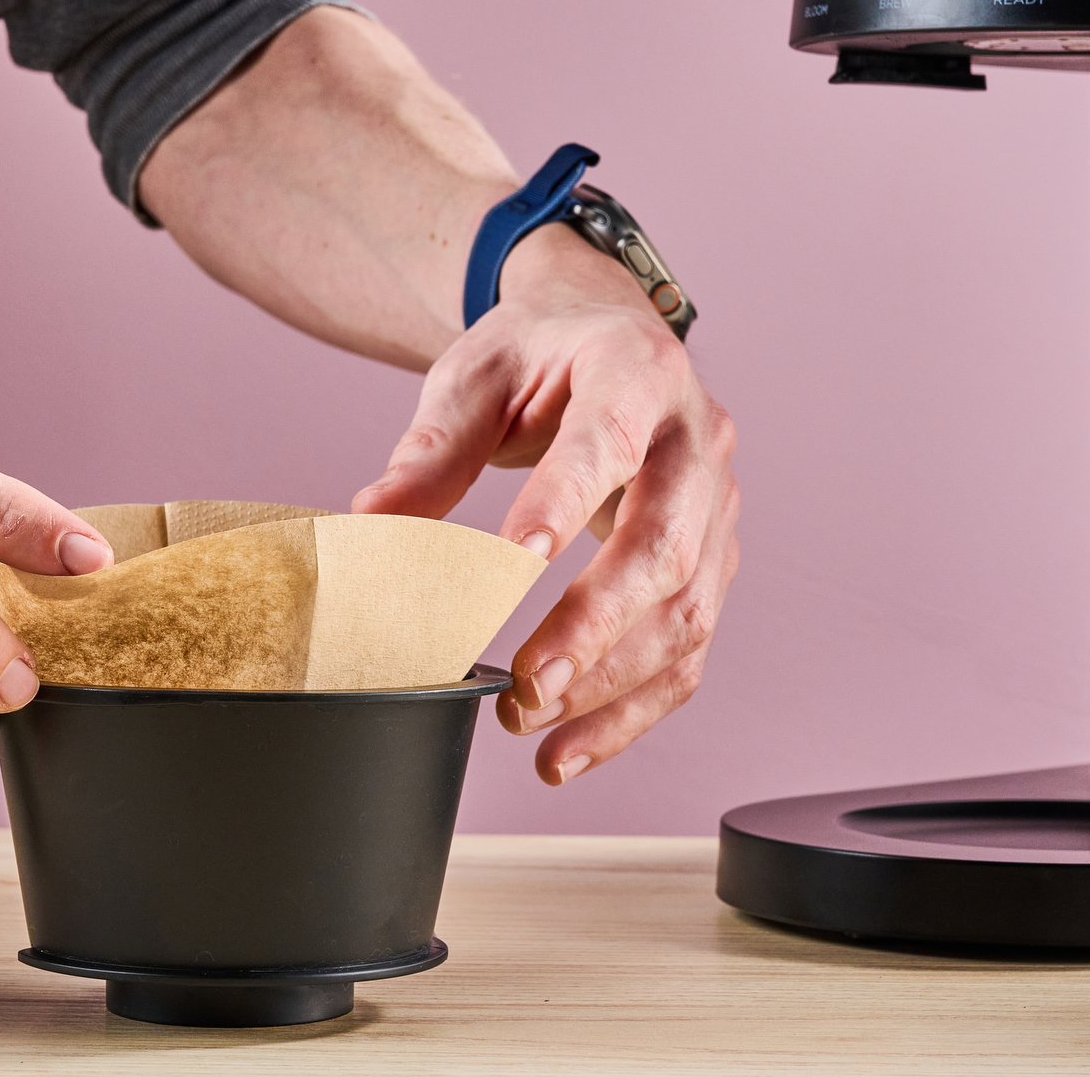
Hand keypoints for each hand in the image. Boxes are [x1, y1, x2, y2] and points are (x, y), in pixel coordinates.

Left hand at [354, 225, 739, 783]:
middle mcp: (697, 440)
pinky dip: (631, 710)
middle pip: (663, 546)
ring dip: (611, 685)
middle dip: (593, 629)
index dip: (566, 502)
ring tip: (531, 727)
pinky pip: (690, 650)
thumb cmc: (541, 356)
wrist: (607, 339)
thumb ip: (431, 449)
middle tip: (524, 687)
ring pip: (688, 612)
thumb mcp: (475, 377)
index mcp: (638, 372)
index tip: (514, 563)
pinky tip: (570, 749)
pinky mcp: (715, 561)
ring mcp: (717, 506)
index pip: (609, 442)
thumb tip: (371, 521)